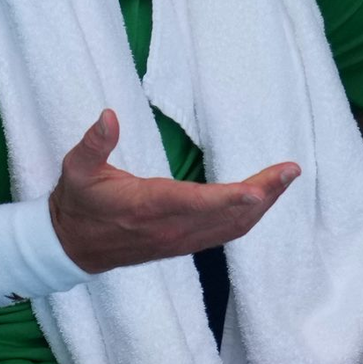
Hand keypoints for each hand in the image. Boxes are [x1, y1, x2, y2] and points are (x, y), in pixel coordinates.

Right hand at [48, 109, 299, 272]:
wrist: (72, 247)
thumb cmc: (78, 203)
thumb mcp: (77, 169)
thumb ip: (94, 144)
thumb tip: (109, 116)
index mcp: (148, 205)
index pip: (195, 203)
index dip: (228, 199)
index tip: (259, 190)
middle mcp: (171, 227)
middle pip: (227, 215)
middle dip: (263, 194)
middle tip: (291, 171)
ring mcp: (181, 240)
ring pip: (233, 227)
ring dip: (263, 205)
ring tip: (286, 180)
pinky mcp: (185, 244)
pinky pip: (226, 234)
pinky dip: (250, 217)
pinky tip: (266, 200)